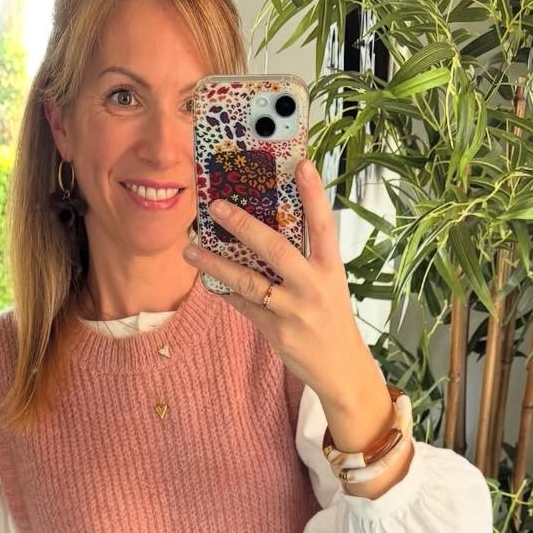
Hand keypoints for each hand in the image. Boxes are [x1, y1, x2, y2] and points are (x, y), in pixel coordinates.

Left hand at [183, 158, 377, 402]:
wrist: (341, 368)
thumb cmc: (331, 318)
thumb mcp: (330, 284)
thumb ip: (307, 259)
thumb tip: (269, 229)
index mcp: (330, 269)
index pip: (324, 225)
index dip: (314, 194)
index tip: (302, 164)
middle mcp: (313, 286)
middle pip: (276, 249)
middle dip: (244, 226)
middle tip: (217, 206)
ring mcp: (293, 310)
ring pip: (248, 281)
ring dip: (216, 263)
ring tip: (191, 249)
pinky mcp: (276, 331)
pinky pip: (243, 305)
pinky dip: (225, 291)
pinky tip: (208, 279)